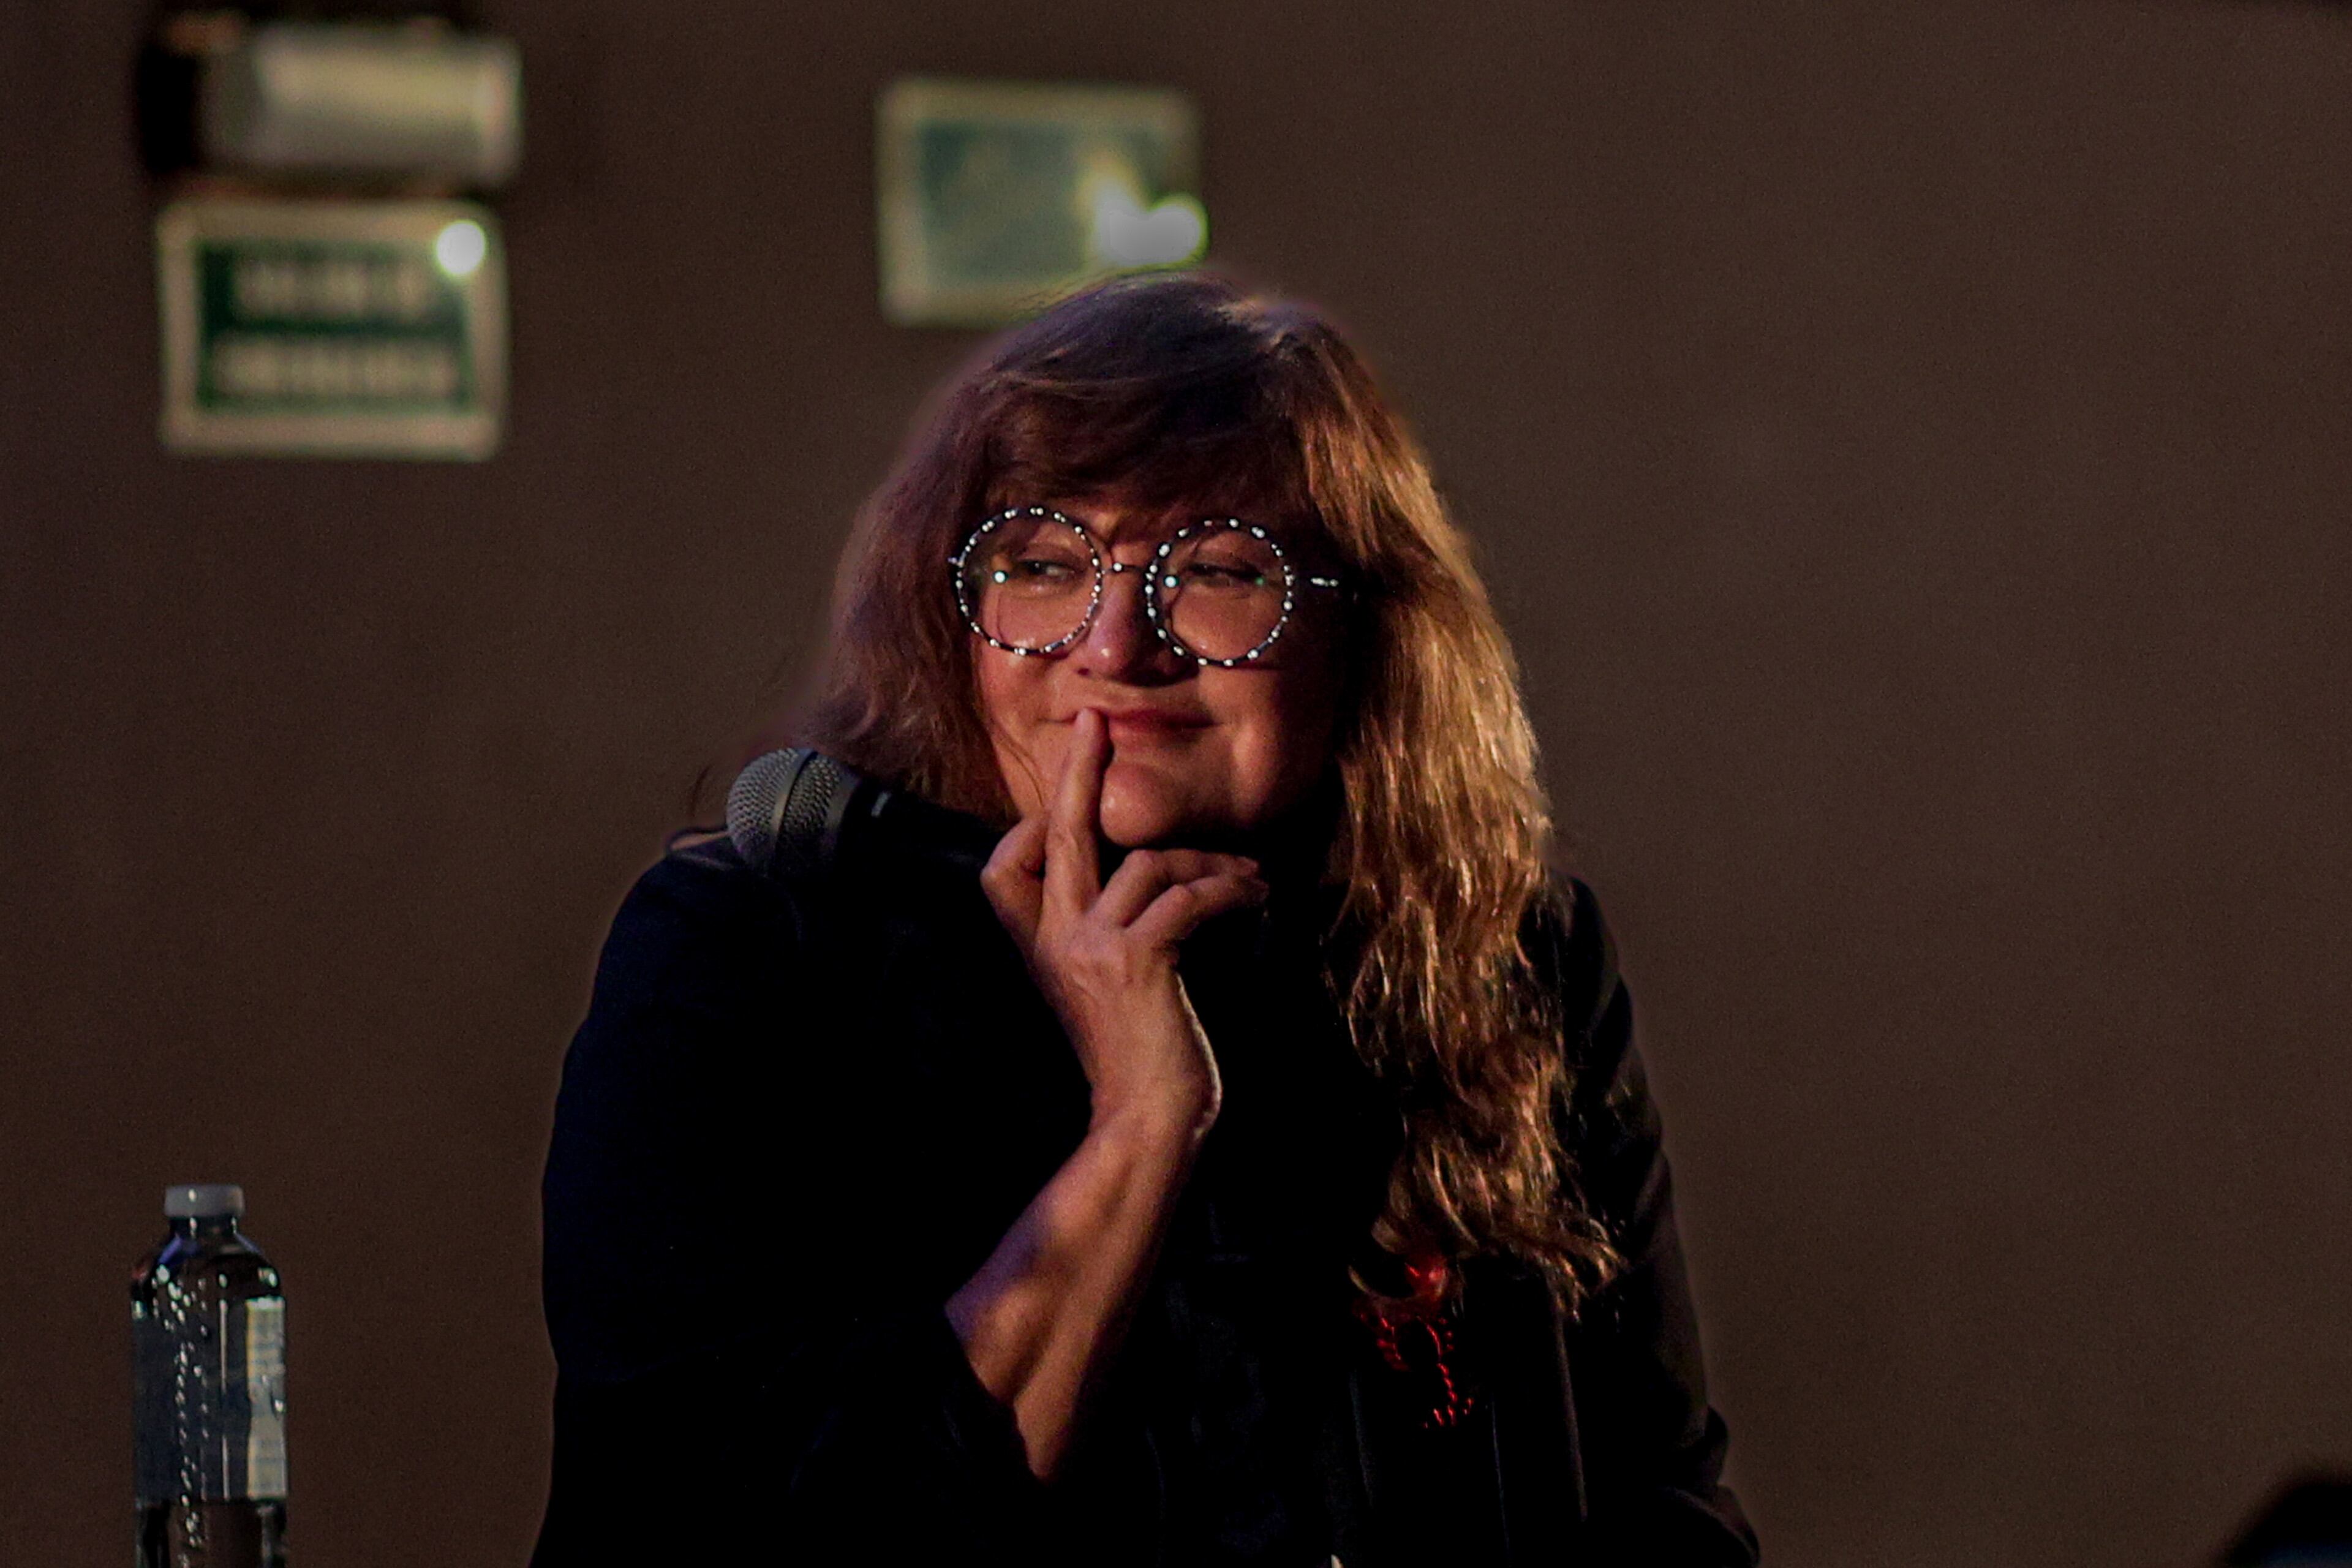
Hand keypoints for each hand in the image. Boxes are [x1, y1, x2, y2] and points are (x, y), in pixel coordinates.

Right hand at [980, 709, 1266, 1131]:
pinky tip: (1258, 895)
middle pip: (1060, 835)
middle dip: (1079, 771)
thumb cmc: (1139, 1058)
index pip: (1005, 867)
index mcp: (1039, 949)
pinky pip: (1187, 896)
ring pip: (1149, 864)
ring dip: (1211, 863)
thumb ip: (1101, 937)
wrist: (1148, 1121)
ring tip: (1251, 877)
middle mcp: (1055, 942)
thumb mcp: (1103, 990)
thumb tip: (1138, 878)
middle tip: (1096, 720)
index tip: (1074, 815)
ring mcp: (1091, 949)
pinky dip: (1231, 889)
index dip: (1035, 829)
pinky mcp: (1136, 961)